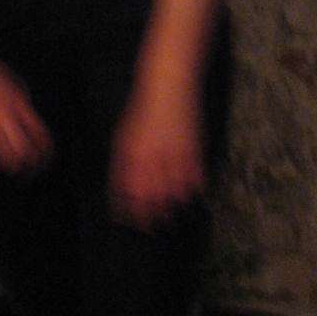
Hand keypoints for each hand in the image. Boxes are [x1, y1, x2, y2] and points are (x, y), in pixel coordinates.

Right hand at [0, 56, 53, 174]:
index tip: (43, 166)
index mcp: (22, 106)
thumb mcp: (20, 87)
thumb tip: (33, 131)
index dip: (45, 156)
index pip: (41, 138)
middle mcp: (7, 116)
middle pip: (23, 152)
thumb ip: (27, 109)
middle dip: (26, 169)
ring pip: (1, 156)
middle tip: (24, 176)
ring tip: (2, 169)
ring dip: (4, 167)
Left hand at [108, 65, 204, 228]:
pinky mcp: (194, 151)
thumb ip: (121, 164)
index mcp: (130, 155)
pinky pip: (196, 181)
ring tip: (173, 219)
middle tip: (152, 228)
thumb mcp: (124, 137)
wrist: (168, 87)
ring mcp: (174, 156)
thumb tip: (120, 192)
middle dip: (150, 219)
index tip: (130, 223)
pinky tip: (195, 200)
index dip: (127, 212)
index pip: (126, 193)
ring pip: (174, 195)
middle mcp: (151, 159)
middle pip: (150, 199)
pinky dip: (196, 194)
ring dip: (174, 210)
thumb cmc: (143, 112)